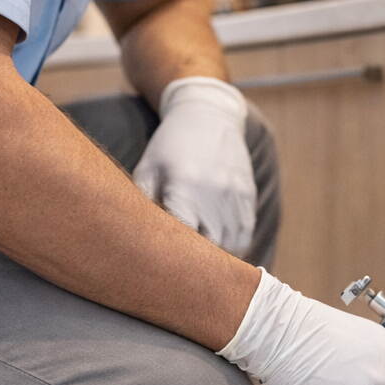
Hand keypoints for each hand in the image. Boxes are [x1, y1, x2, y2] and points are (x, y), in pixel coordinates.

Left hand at [134, 77, 256, 255]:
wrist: (207, 114)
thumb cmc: (169, 146)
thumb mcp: (147, 169)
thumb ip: (143, 205)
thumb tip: (136, 242)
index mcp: (184, 187)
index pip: (182, 239)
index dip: (174, 258)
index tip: (163, 266)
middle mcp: (214, 193)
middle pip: (210, 248)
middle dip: (195, 263)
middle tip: (180, 270)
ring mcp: (235, 194)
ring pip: (232, 246)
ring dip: (217, 257)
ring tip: (199, 261)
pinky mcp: (247, 194)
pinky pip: (245, 233)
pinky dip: (233, 246)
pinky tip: (217, 246)